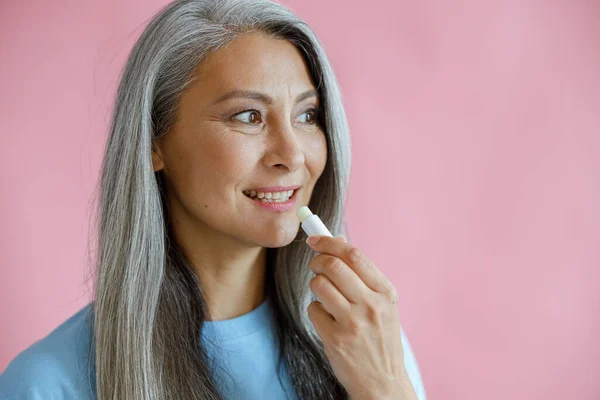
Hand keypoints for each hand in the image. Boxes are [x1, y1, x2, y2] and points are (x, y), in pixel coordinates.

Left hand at [305, 235, 416, 399]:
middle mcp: (371, 305)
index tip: (315, 239)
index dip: (329, 242)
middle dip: (317, 261)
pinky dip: (316, 311)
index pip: (354, 254)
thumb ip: (362, 274)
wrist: (383, 383)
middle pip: (333, 265)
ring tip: (325, 297)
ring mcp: (353, 322)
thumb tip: (337, 240)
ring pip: (319, 285)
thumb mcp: (383, 305)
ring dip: (316, 286)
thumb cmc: (380, 339)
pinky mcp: (335, 339)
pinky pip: (313, 310)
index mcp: (385, 292)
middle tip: (315, 265)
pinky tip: (327, 320)